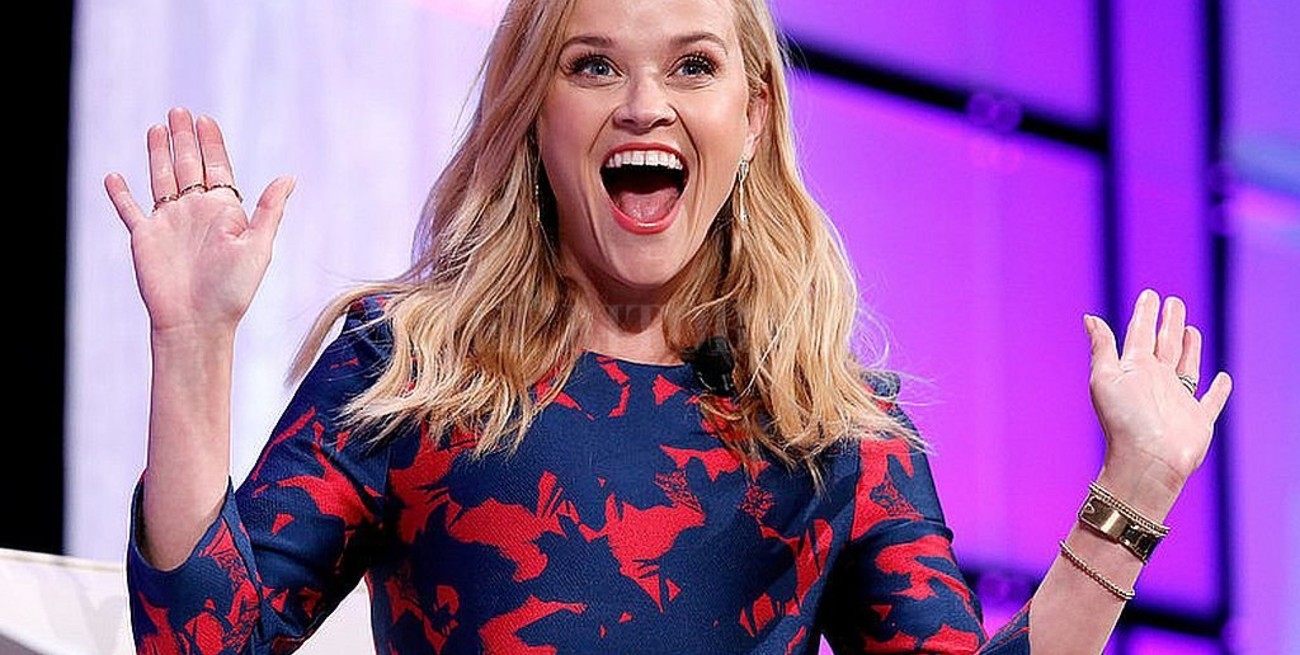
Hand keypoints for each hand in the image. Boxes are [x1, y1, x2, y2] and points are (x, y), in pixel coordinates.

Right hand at [104, 107, 294, 336]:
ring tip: (156, 127)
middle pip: (188, 166)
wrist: (196, 322)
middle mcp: (195, 213)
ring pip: (161, 178)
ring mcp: (169, 223)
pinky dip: (120, 194)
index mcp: (223, 212)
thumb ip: (268, 210)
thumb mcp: (257, 246)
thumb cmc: (232, 290)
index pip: (217, 168)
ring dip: (158, 153)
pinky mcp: (144, 237)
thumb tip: (289, 177)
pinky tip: (114, 176)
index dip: (212, 143)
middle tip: (179, 110)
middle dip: (184, 138)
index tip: (206, 119)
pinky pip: (130, 210)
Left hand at [1084, 289, 1231, 515]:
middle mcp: (1156, 381)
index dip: (1145, 314)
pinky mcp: (1198, 419)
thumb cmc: (1123, 420)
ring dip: (1189, 348)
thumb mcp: (1105, 377)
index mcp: (1134, 368)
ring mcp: (1178, 399)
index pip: (1140, 334)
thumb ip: (1102, 347)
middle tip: (1174, 302)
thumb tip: (1089, 317)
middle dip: (1169, 323)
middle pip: (1164, 344)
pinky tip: (1221, 378)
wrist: (1147, 460)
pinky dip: (1218, 390)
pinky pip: (1211, 400)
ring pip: (1186, 365)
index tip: (1150, 295)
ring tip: (1190, 330)